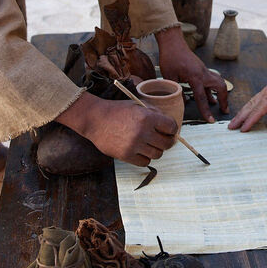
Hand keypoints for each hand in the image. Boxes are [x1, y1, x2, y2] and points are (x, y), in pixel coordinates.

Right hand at [56, 92, 176, 165]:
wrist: (94, 119)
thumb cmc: (117, 111)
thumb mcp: (137, 105)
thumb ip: (154, 113)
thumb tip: (170, 125)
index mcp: (147, 117)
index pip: (171, 127)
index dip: (172, 129)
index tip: (168, 131)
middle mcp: (142, 132)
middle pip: (167, 143)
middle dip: (167, 141)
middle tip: (162, 139)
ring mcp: (134, 145)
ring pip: (157, 154)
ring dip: (156, 150)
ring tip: (150, 145)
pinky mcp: (126, 155)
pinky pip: (145, 162)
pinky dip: (145, 158)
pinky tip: (141, 151)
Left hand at [156, 26, 228, 122]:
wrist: (173, 42)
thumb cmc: (170, 58)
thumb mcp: (169, 77)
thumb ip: (176, 91)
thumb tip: (183, 103)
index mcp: (195, 77)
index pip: (202, 98)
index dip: (206, 111)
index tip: (211, 120)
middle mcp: (203, 73)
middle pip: (220, 87)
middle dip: (224, 99)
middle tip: (224, 111)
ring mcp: (204, 70)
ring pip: (218, 82)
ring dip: (221, 94)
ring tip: (219, 106)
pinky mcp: (201, 69)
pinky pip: (211, 81)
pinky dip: (212, 90)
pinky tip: (210, 98)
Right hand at [228, 57, 266, 131]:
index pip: (259, 109)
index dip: (251, 120)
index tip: (243, 129)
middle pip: (251, 105)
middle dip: (240, 117)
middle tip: (231, 127)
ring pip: (251, 101)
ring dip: (242, 112)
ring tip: (235, 121)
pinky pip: (255, 98)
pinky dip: (248, 106)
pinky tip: (246, 111)